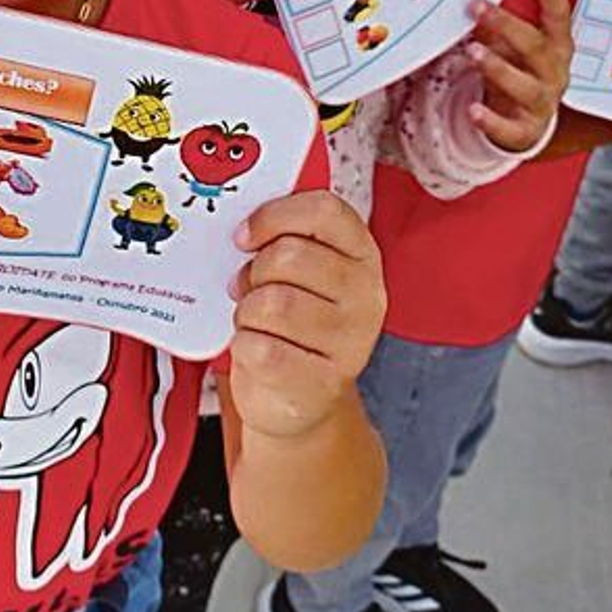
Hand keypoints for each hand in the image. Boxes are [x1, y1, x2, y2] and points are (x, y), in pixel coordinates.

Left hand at [229, 190, 385, 438]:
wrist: (299, 401)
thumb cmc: (292, 329)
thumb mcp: (298, 275)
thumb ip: (284, 241)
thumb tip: (244, 227)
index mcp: (362, 257)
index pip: (325, 211)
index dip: (275, 216)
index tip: (245, 235)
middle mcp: (366, 296)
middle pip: (289, 256)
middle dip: (254, 273)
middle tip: (251, 292)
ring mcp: (350, 342)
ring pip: (272, 302)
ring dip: (248, 313)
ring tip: (257, 325)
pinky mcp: (322, 382)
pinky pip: (261, 348)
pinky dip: (245, 347)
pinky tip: (259, 352)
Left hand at [466, 0, 572, 151]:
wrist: (528, 123)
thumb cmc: (521, 72)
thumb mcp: (515, 46)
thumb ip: (499, 25)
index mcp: (556, 47)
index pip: (559, 16)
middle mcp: (555, 73)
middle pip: (536, 47)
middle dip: (507, 26)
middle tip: (477, 6)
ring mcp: (543, 103)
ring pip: (525, 86)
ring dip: (498, 68)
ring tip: (472, 51)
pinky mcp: (527, 131)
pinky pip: (511, 128)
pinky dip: (491, 121)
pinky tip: (472, 111)